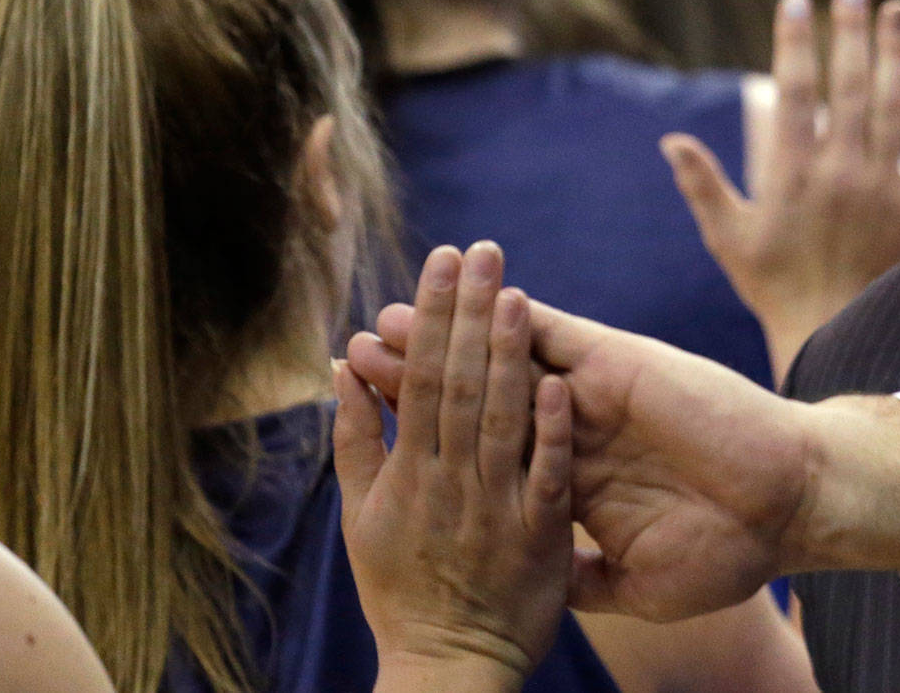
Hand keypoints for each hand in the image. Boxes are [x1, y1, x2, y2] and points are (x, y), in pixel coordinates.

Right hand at [336, 242, 572, 690]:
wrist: (449, 669)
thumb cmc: (404, 591)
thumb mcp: (362, 519)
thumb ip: (356, 442)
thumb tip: (344, 368)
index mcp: (409, 470)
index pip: (421, 374)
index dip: (431, 315)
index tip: (443, 258)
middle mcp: (449, 480)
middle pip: (460, 383)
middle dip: (468, 314)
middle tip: (482, 250)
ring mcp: (496, 507)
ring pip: (501, 419)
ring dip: (507, 355)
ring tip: (514, 295)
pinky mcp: (541, 537)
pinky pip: (547, 477)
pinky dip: (549, 431)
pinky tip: (555, 382)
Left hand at [350, 298, 899, 623]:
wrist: (788, 507)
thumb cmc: (730, 548)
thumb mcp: (641, 583)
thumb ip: (589, 575)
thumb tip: (550, 590)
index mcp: (570, 479)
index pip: (486, 449)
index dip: (433, 434)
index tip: (378, 422)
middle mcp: (572, 428)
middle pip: (479, 393)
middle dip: (417, 373)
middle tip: (356, 349)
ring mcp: (592, 393)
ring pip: (506, 354)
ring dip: (447, 333)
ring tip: (386, 316)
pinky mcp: (617, 365)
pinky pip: (555, 332)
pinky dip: (511, 311)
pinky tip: (466, 292)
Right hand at [663, 0, 899, 376]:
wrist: (833, 335)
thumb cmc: (773, 287)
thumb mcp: (727, 237)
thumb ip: (702, 184)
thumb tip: (671, 139)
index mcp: (789, 174)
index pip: (793, 93)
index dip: (794, 43)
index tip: (797, 1)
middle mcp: (837, 172)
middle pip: (847, 86)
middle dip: (849, 31)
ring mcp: (880, 187)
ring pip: (891, 106)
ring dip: (893, 54)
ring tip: (896, 9)